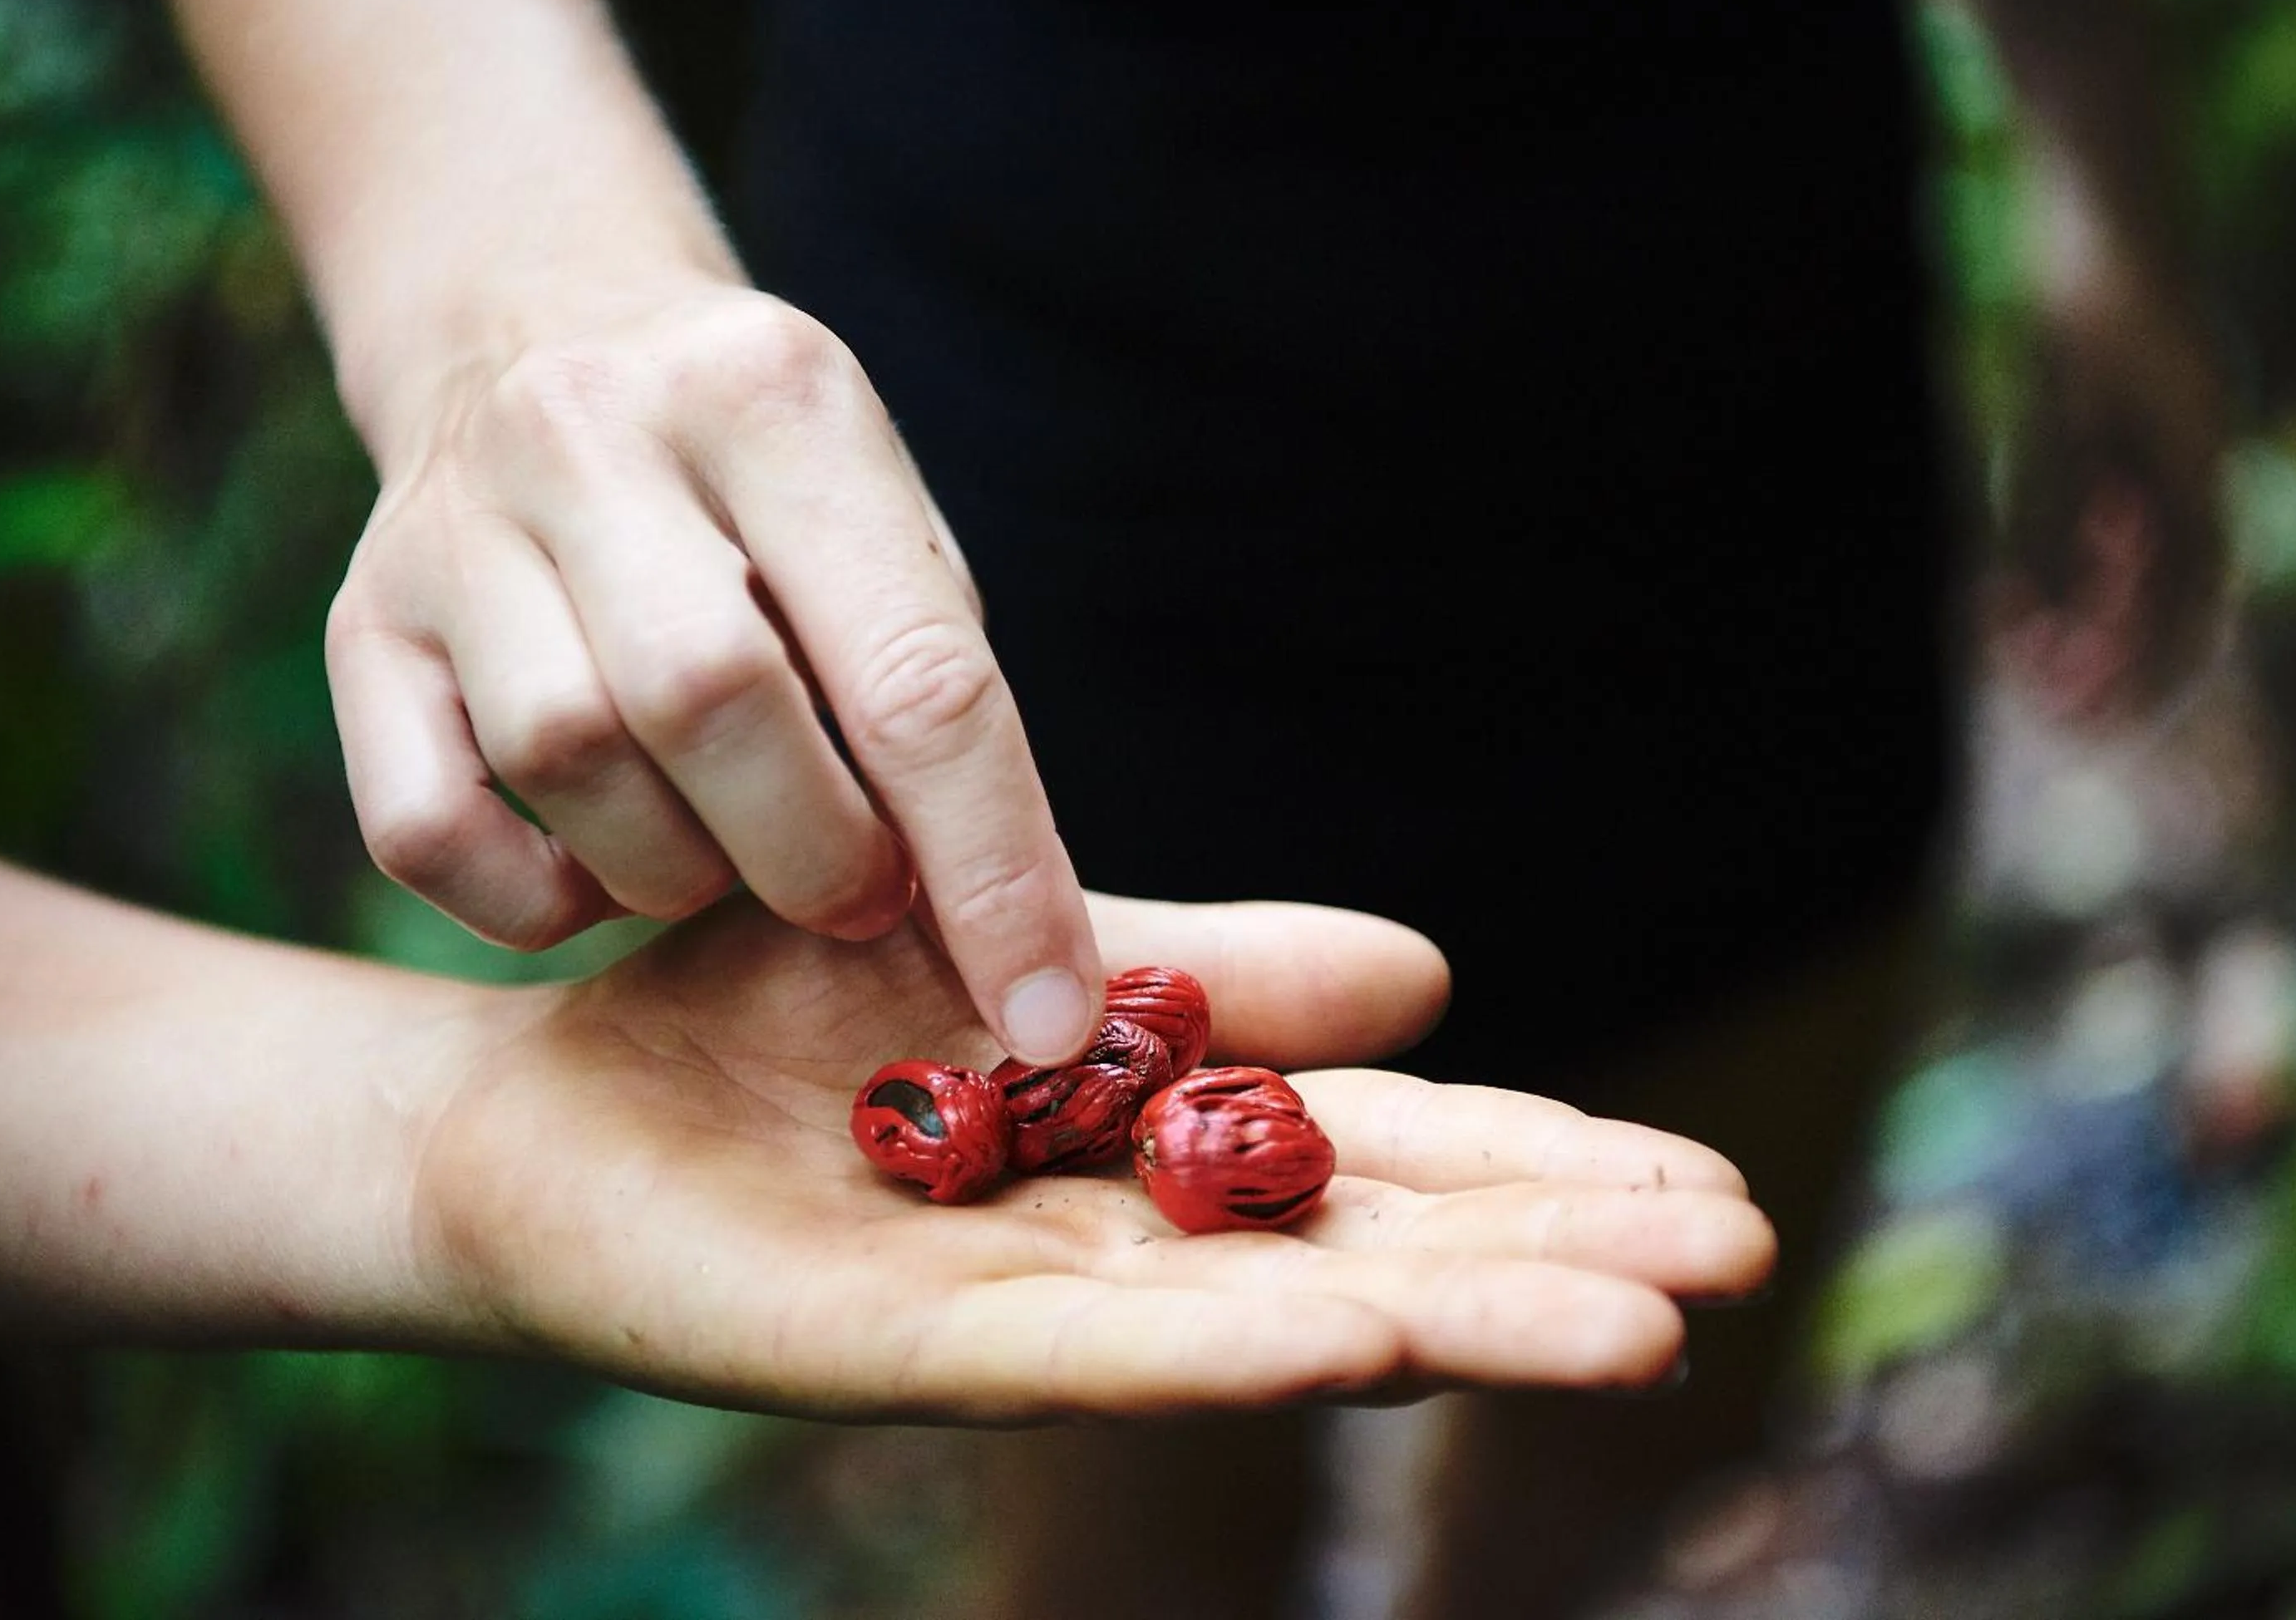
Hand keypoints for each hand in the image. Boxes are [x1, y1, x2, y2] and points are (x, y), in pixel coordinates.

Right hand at [327, 277, 1103, 1063]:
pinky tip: (603, 860)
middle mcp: (594, 433)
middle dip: (820, 857)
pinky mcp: (360, 621)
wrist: (537, 323)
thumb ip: (937, 700)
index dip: (995, 867)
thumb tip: (1008, 941)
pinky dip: (535, 900)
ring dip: (682, 871)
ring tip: (734, 843)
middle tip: (862, 890)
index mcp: (777, 396)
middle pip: (712, 705)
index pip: (912, 671)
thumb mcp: (883, 525)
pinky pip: (429, 832)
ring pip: (569, 764)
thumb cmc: (764, 481)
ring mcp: (453, 526)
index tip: (1047, 1014)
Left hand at [415, 892, 1776, 1421]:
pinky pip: (1070, 1350)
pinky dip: (1214, 1345)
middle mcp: (1114, 1249)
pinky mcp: (887, 1348)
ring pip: (1257, 1323)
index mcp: (1154, 1151)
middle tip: (1740, 1261)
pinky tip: (1352, 1337)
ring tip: (1622, 1329)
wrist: (556, 1090)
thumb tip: (1429, 973)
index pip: (1387, 1162)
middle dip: (1549, 1261)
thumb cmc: (788, 1012)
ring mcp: (1011, 1312)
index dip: (1546, 1175)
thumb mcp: (1027, 944)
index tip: (1712, 1183)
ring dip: (1444, 1324)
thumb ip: (1213, 971)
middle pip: (1365, 1256)